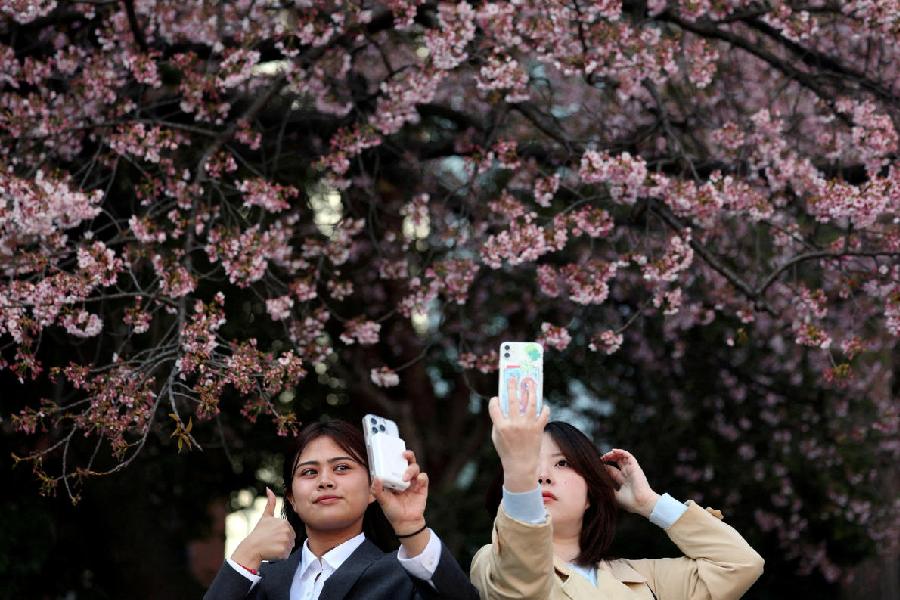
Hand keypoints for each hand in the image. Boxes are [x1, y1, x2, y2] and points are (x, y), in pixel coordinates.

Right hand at [230, 487, 295, 569]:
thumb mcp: (265, 517)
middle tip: (271, 541)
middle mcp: (287, 530)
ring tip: (271, 546)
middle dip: (282, 542)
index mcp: (285, 522)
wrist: (251, 548)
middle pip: (291, 539)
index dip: (281, 535)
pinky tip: (272, 552)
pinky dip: (280, 556)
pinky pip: (286, 555)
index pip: (289, 532)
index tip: (271, 535)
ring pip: (289, 547)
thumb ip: (270, 503)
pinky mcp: (283, 551)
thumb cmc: (258, 533)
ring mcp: (285, 541)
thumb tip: (268, 488)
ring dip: (282, 549)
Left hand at [372, 449, 427, 533]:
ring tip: (405, 478)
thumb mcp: (382, 500)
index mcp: (394, 477)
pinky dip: (422, 477)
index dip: (394, 456)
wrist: (405, 522)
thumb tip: (376, 478)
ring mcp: (414, 481)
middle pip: (408, 461)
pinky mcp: (422, 487)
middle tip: (403, 454)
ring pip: (415, 467)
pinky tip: (418, 480)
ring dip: (411, 470)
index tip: (391, 450)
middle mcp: (404, 477)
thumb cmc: (392, 510)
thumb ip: (377, 490)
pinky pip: (424, 478)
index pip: (395, 463)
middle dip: (407, 455)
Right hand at [488, 376, 549, 492]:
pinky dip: (544, 408)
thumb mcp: (496, 437)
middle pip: (513, 400)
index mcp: (501, 426)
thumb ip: (498, 422)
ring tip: (530, 383)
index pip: (495, 407)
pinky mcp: (538, 429)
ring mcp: (527, 426)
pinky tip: (543, 405)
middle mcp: (514, 424)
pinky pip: (543, 415)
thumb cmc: (507, 451)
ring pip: (530, 403)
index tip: (497, 398)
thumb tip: (504, 405)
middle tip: (513, 378)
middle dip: (512, 386)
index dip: (495, 401)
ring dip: (530, 391)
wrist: (521, 466)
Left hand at [601, 449, 659, 517]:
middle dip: (608, 459)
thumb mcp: (614, 495)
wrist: (641, 503)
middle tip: (600, 459)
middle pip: (617, 462)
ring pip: (622, 457)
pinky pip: (628, 455)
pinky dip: (621, 452)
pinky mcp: (635, 466)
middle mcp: (627, 474)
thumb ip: (607, 489)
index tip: (595, 466)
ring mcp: (631, 470)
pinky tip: (613, 451)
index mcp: (623, 481)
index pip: (612, 470)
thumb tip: (596, 485)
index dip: (604, 467)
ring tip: (605, 455)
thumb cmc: (629, 502)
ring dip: (613, 454)